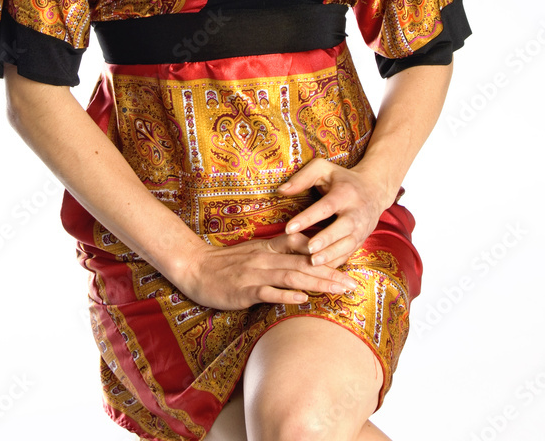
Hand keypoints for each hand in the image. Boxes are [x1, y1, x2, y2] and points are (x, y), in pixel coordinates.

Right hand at [175, 231, 357, 310]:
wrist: (194, 267)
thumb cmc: (225, 264)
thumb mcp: (253, 252)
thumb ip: (276, 254)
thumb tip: (302, 259)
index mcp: (268, 247)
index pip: (302, 247)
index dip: (326, 254)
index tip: (348, 264)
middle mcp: (265, 258)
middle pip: (304, 264)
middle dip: (331, 273)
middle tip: (352, 284)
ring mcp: (255, 273)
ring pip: (292, 277)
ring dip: (318, 284)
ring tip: (338, 290)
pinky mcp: (244, 290)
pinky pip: (268, 292)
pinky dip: (286, 295)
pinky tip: (303, 300)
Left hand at [277, 159, 387, 268]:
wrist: (374, 190)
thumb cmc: (342, 178)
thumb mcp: (323, 169)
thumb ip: (302, 178)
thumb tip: (281, 190)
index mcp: (345, 193)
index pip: (326, 207)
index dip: (308, 218)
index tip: (289, 228)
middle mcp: (356, 211)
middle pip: (343, 228)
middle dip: (326, 240)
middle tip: (308, 250)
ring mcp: (362, 228)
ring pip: (348, 244)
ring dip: (331, 255)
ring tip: (313, 262)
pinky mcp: (362, 240)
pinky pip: (350, 253)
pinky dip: (337, 262)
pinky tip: (323, 271)